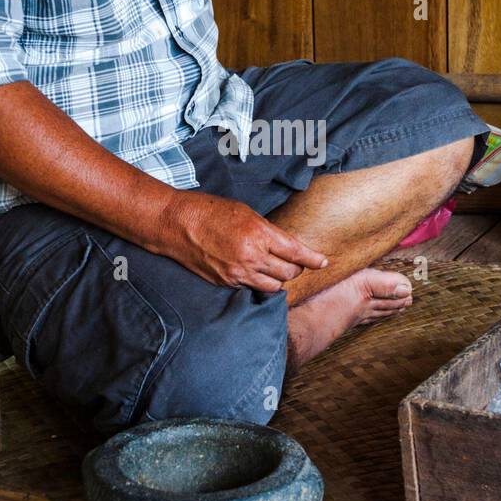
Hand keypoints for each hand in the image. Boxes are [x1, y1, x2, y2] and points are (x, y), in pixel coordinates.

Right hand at [156, 189, 328, 291]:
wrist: (177, 224)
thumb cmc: (210, 211)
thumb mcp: (246, 213)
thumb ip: (268, 232)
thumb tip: (286, 246)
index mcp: (259, 234)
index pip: (296, 252)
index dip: (314, 259)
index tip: (323, 262)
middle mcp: (252, 257)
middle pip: (288, 273)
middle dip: (296, 268)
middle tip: (295, 262)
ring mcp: (238, 273)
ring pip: (273, 286)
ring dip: (279, 279)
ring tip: (275, 269)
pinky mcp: (226, 282)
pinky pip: (252, 288)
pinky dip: (259, 283)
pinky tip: (256, 273)